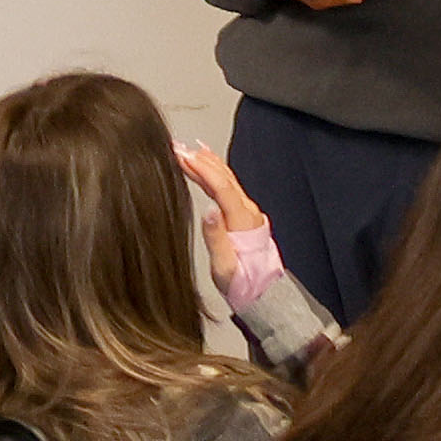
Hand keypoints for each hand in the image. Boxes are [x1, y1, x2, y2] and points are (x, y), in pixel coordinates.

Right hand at [173, 141, 286, 309]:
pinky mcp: (243, 215)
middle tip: (178, 148)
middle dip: (201, 160)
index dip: (202, 170)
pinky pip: (228, 187)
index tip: (184, 157)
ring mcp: (247, 212)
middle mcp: (248, 212)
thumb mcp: (225, 268)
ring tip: (188, 150)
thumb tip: (209, 212)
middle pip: (225, 178)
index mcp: (243, 222)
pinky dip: (215, 172)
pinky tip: (207, 164)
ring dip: (207, 163)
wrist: (262, 292)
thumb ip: (217, 239)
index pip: (222, 187)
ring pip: (227, 179)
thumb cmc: (242, 283)